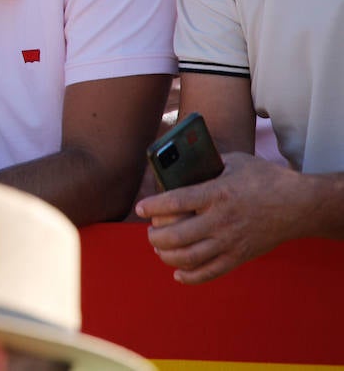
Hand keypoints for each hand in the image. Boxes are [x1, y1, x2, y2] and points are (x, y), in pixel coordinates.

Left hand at [136, 152, 309, 283]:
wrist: (299, 205)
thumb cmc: (264, 178)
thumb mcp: (234, 162)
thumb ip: (206, 164)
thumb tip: (179, 167)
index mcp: (217, 193)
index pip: (175, 202)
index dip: (152, 206)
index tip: (139, 208)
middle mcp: (221, 220)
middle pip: (176, 235)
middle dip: (155, 236)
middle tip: (150, 232)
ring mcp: (230, 241)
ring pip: (189, 257)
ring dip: (167, 256)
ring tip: (159, 248)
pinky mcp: (240, 256)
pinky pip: (210, 272)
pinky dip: (190, 276)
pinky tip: (178, 273)